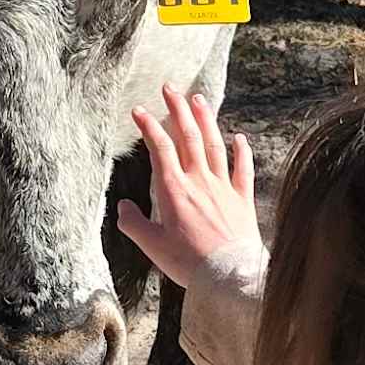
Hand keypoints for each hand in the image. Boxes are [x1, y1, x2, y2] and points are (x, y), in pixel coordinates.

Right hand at [116, 88, 263, 292]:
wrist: (229, 276)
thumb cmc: (188, 263)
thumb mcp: (151, 246)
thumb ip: (133, 224)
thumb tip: (122, 207)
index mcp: (173, 190)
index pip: (159, 148)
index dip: (148, 126)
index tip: (138, 110)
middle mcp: (199, 181)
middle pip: (188, 136)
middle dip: (177, 109)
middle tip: (170, 88)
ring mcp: (223, 188)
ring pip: (213, 145)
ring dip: (206, 120)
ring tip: (198, 99)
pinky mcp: (242, 199)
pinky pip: (242, 169)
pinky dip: (241, 151)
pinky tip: (238, 138)